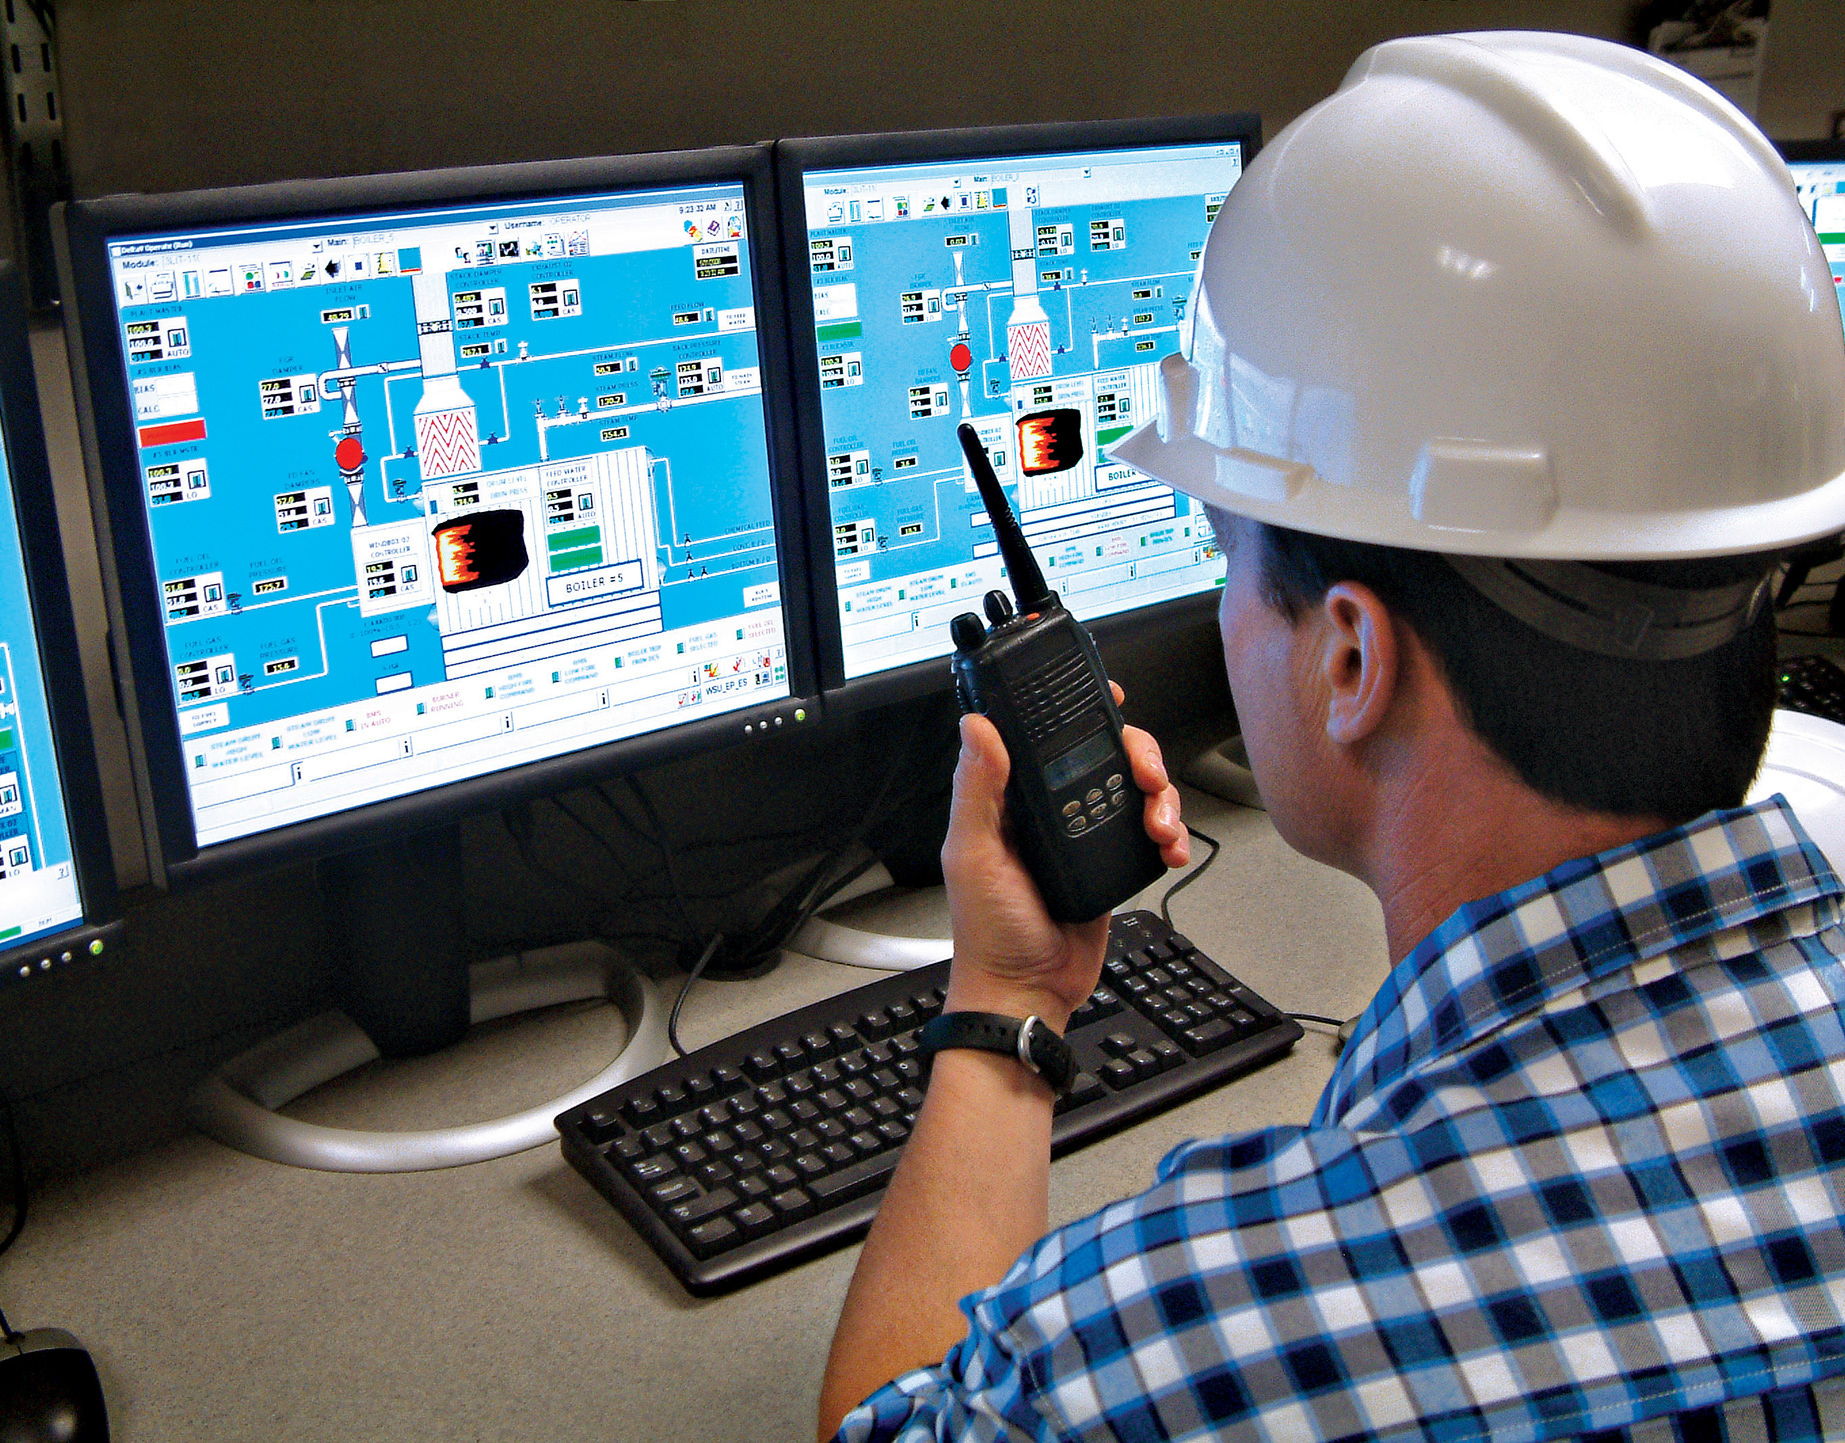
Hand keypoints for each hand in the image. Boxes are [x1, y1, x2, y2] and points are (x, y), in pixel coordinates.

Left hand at [939, 692, 1187, 1029]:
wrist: (1028, 993)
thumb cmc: (988, 933)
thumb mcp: (972, 854)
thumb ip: (977, 789)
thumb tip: (977, 726)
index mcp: (1010, 798)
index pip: (1044, 735)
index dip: (1077, 710)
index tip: (1105, 698)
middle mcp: (1049, 809)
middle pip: (1104, 753)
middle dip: (1136, 753)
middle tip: (1145, 772)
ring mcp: (1085, 834)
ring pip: (1135, 787)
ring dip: (1160, 794)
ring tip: (1159, 822)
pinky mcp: (1113, 861)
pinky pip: (1150, 830)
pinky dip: (1169, 832)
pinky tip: (1168, 847)